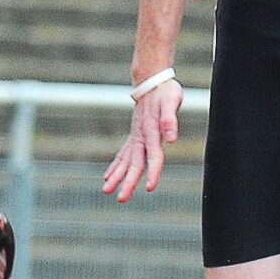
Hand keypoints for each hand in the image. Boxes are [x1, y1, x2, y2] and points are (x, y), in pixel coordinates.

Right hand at [102, 77, 181, 200]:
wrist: (152, 79)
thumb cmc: (165, 91)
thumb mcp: (172, 101)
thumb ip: (170, 120)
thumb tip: (172, 139)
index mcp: (150, 131)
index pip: (153, 156)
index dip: (152, 172)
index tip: (149, 188)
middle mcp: (140, 136)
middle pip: (134, 163)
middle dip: (128, 182)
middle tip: (121, 199)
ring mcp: (135, 136)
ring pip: (125, 160)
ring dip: (116, 177)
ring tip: (106, 192)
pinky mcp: (134, 136)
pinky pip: (122, 154)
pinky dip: (115, 166)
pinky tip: (108, 177)